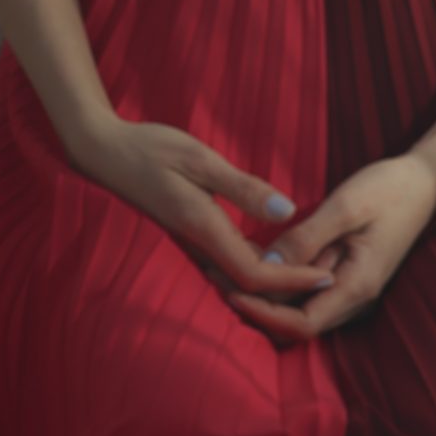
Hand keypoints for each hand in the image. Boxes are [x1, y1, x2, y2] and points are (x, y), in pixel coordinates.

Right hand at [66, 116, 338, 310]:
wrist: (103, 152)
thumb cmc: (150, 148)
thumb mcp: (201, 159)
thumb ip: (243, 187)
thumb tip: (287, 211)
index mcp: (202, 228)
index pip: (255, 273)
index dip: (293, 280)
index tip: (327, 276)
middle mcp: (197, 244)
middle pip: (249, 285)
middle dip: (290, 287)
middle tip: (332, 275)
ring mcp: (190, 243)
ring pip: (238, 277)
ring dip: (275, 279)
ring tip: (314, 269)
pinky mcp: (188, 235)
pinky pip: (226, 262)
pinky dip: (256, 264)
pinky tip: (277, 254)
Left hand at [226, 153, 435, 343]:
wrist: (423, 180)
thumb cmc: (389, 189)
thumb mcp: (346, 206)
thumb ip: (307, 237)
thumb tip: (267, 265)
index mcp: (358, 285)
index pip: (303, 325)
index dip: (264, 315)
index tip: (231, 291)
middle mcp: (353, 296)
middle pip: (295, 321)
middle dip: (255, 305)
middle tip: (213, 274)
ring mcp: (348, 286)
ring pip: (297, 306)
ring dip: (262, 292)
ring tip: (222, 262)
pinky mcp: (342, 273)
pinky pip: (304, 287)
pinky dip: (277, 276)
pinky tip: (251, 251)